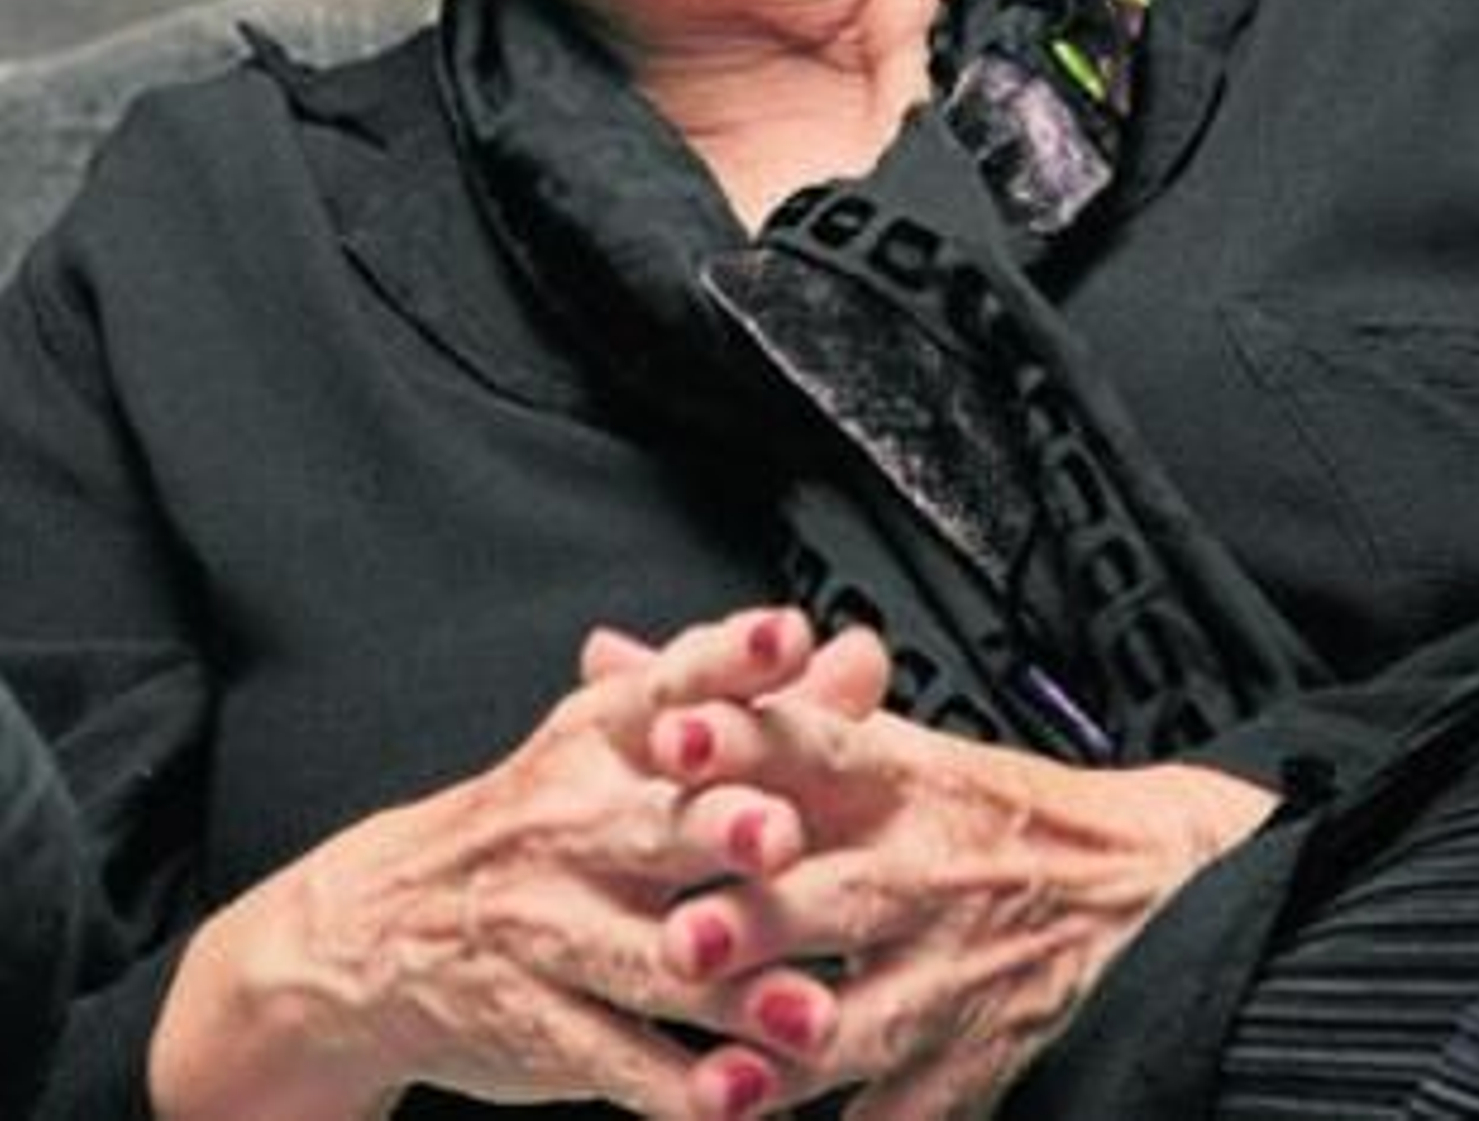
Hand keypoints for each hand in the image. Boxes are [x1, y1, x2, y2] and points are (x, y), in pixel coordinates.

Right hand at [147, 608, 882, 1120]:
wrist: (382, 929)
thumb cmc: (544, 823)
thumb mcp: (620, 744)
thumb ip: (749, 704)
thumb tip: (865, 654)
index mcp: (598, 738)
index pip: (668, 684)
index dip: (727, 660)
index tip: (787, 636)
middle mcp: (568, 821)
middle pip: (655, 822)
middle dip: (721, 829)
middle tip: (782, 837)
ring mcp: (542, 926)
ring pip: (649, 959)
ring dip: (733, 994)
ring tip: (810, 1016)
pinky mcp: (532, 1022)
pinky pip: (613, 1058)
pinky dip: (678, 1085)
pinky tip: (740, 1100)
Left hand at [651, 696, 1280, 1117]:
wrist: (1141, 883)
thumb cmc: (980, 806)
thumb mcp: (878, 738)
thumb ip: (738, 706)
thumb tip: (602, 658)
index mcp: (899, 778)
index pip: (816, 744)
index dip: (745, 738)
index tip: (674, 738)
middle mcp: (925, 870)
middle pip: (835, 893)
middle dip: (757, 921)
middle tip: (679, 940)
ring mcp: (953, 974)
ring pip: (867, 1020)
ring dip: (791, 1053)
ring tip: (718, 1087)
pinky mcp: (976, 1061)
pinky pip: (908, 1116)